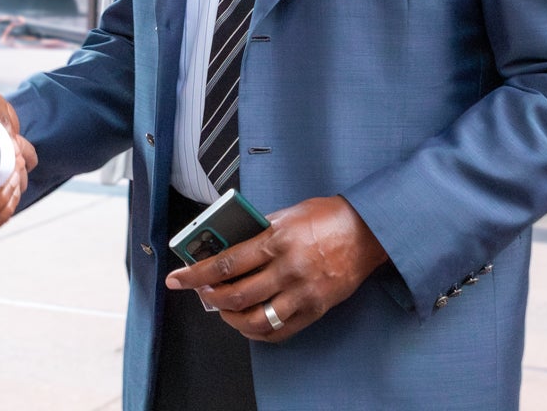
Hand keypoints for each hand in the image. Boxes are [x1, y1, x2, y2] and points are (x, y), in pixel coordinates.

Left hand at [164, 195, 387, 342]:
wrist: (368, 232)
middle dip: (210, 297)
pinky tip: (248, 322)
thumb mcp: (286, 215)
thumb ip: (258, 230)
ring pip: (254, 318)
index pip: (226, 263)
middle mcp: (287, 269)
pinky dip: (257, 331)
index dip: (196, 274)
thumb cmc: (327, 217)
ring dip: (230, 317)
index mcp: (276, 241)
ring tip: (222, 309)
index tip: (178, 279)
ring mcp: (301, 292)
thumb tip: (227, 244)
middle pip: (235, 295)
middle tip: (201, 293)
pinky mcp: (315, 309)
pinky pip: (279, 330)